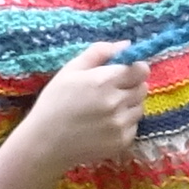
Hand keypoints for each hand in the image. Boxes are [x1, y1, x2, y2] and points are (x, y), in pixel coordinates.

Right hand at [18, 42, 144, 177]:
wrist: (45, 144)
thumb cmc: (54, 103)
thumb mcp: (70, 70)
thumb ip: (98, 52)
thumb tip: (126, 44)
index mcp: (104, 81)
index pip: (140, 69)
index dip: (135, 68)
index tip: (125, 71)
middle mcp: (116, 102)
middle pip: (143, 87)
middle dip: (132, 85)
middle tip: (112, 90)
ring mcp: (121, 124)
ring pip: (140, 107)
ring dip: (129, 105)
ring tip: (106, 109)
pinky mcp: (122, 141)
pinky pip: (134, 126)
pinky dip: (124, 123)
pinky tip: (104, 124)